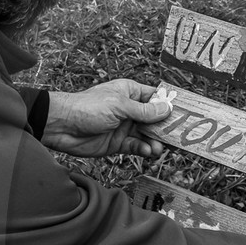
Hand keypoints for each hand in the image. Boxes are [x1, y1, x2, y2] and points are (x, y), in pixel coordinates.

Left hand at [43, 79, 170, 157]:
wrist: (62, 126)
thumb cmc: (88, 108)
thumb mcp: (120, 106)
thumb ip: (144, 111)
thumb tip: (167, 109)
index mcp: (130, 92)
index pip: (155, 97)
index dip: (168, 106)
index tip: (183, 115)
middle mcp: (129, 109)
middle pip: (154, 119)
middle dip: (165, 128)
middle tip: (177, 137)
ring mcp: (124, 127)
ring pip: (147, 135)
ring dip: (155, 142)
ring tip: (159, 148)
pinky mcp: (117, 143)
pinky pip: (136, 146)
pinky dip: (143, 149)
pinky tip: (148, 152)